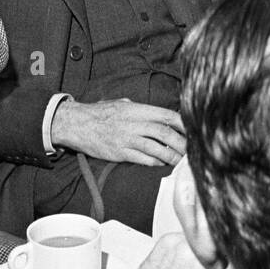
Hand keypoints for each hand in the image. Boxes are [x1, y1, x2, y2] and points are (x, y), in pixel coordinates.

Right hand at [51, 97, 185, 165]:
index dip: (183, 124)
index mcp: (136, 109)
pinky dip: (155, 163)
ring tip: (181, 162)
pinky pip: (142, 159)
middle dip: (182, 143)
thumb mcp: (120, 103)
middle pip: (165, 133)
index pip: (166, 115)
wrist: (76, 124)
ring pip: (156, 148)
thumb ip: (139, 108)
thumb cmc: (99, 113)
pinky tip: (163, 165)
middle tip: (192, 151)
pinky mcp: (120, 153)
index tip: (193, 131)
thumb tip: (155, 113)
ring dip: (171, 157)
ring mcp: (127, 139)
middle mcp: (134, 123)